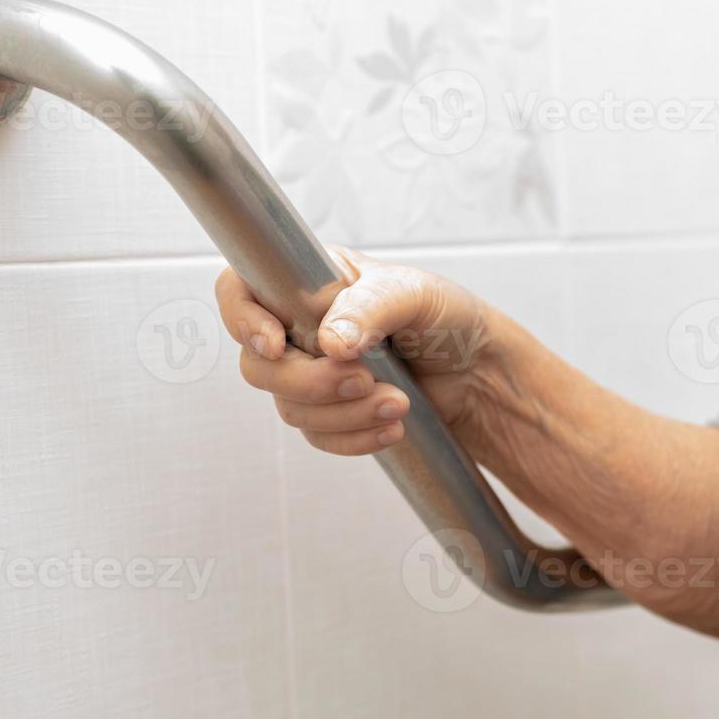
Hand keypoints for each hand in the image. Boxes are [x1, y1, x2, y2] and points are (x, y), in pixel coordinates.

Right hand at [215, 246, 498, 455]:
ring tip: (398, 402)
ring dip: (343, 413)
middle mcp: (299, 327)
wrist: (479, 372)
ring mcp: (311, 373)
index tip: (276, 345)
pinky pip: (318, 437)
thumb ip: (371, 308)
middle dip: (310, 381)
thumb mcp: (416, 294)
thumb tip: (329, 342)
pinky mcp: (330, 413)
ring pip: (290, 408)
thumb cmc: (447, 316)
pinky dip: (353, 438)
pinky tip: (392, 427)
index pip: (240, 292)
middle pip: (260, 365)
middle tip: (363, 378)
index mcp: (307, 281)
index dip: (243, 320)